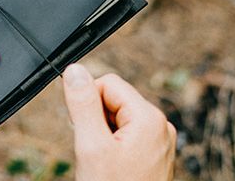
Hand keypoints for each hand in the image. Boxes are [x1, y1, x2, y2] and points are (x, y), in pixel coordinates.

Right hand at [62, 64, 175, 180]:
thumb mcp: (92, 145)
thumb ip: (83, 104)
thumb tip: (75, 70)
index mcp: (149, 118)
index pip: (108, 83)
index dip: (88, 101)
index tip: (82, 127)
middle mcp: (159, 126)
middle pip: (113, 99)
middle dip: (95, 118)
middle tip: (93, 148)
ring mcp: (158, 141)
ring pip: (117, 116)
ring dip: (102, 131)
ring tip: (102, 160)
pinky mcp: (152, 153)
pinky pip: (125, 133)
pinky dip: (110, 143)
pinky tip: (109, 164)